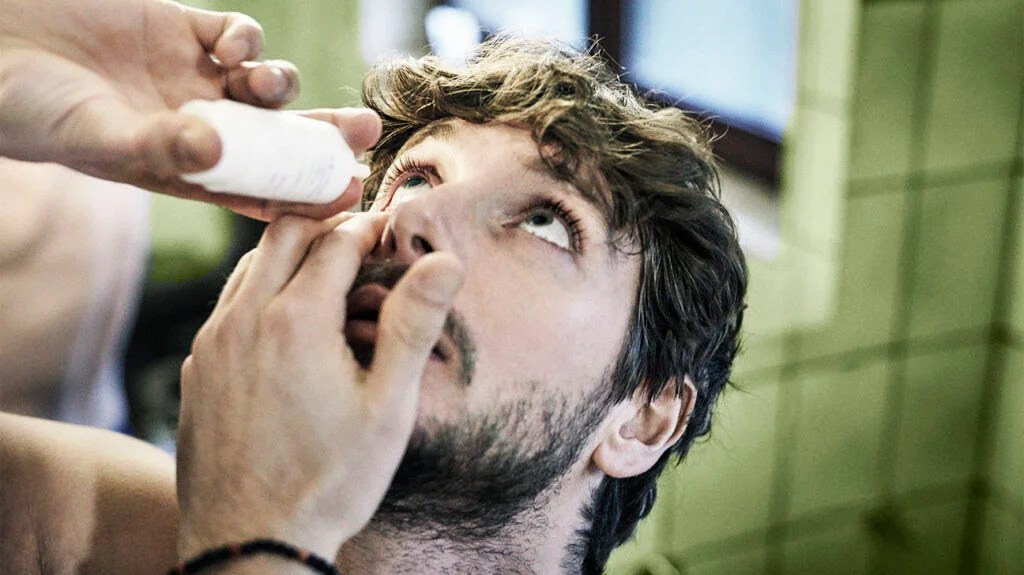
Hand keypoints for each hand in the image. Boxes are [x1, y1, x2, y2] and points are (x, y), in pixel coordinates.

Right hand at [0, 0, 371, 219]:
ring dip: (281, 86)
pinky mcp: (181, 29)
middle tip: (363, 132)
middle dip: (321, 135)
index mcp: (186, 170)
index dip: (305, 192)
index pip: (260, 188)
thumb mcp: (96, 135)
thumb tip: (215, 151)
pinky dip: (246, 40)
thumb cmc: (32, 110)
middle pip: (280, 138)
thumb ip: (156, 144)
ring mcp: (193, 78)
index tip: (348, 193)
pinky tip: (233, 46)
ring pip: (265, 88)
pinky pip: (236, 37)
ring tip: (268, 86)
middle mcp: (200, 127)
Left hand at [176, 214, 463, 559]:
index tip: (388, 232)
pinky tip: (288, 331)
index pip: (334, 240)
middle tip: (359, 245)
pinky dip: (260, 295)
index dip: (368, 228)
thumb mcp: (387, 406)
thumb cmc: (329, 479)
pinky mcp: (197, 369)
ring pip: (249, 267)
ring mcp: (212, 344)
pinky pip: (227, 306)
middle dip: (325, 228)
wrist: (250, 543)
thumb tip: (444, 261)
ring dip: (290, 259)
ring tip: (328, 286)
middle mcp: (244, 319)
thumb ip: (413, 324)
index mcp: (296, 320)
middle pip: (283, 234)